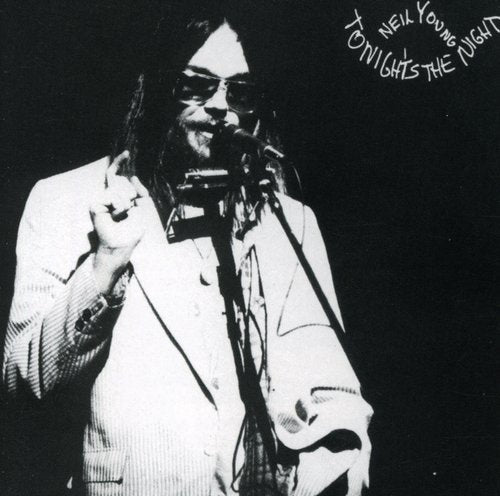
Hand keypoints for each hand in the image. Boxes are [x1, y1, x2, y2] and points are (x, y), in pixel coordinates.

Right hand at [90, 151, 150, 293]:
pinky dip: (119, 208)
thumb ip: (141, 193)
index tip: (126, 153)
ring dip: (125, 206)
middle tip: (127, 213)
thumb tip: (133, 177)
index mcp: (116, 197)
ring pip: (118, 191)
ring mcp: (100, 200)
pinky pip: (113, 197)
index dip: (119, 163)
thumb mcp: (143, 209)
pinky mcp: (95, 205)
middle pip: (119, 181)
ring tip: (121, 218)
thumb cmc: (132, 232)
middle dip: (130, 198)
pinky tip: (115, 217)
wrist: (121, 246)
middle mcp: (106, 197)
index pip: (115, 176)